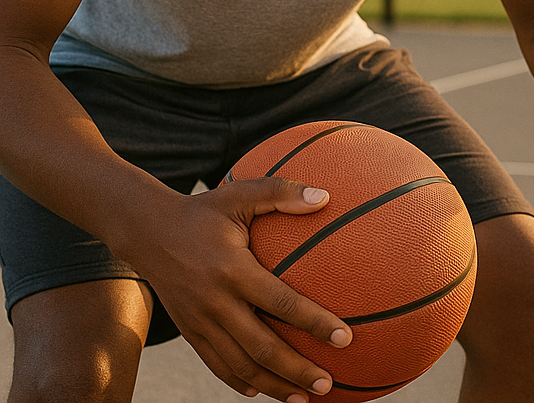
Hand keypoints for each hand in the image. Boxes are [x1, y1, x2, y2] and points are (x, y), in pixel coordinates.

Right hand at [123, 177, 351, 402]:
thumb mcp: (241, 192)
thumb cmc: (204, 209)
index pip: (281, 303)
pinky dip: (240, 381)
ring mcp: (199, 321)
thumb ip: (282, 192)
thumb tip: (326, 196)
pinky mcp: (189, 331)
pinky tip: (263, 390)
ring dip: (273, 385)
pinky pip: (216, 364)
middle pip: (262, 347)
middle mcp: (215, 302)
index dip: (314, 322)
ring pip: (239, 365)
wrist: (147, 231)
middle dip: (297, 370)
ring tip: (304, 398)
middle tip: (328, 384)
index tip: (344, 337)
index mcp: (233, 269)